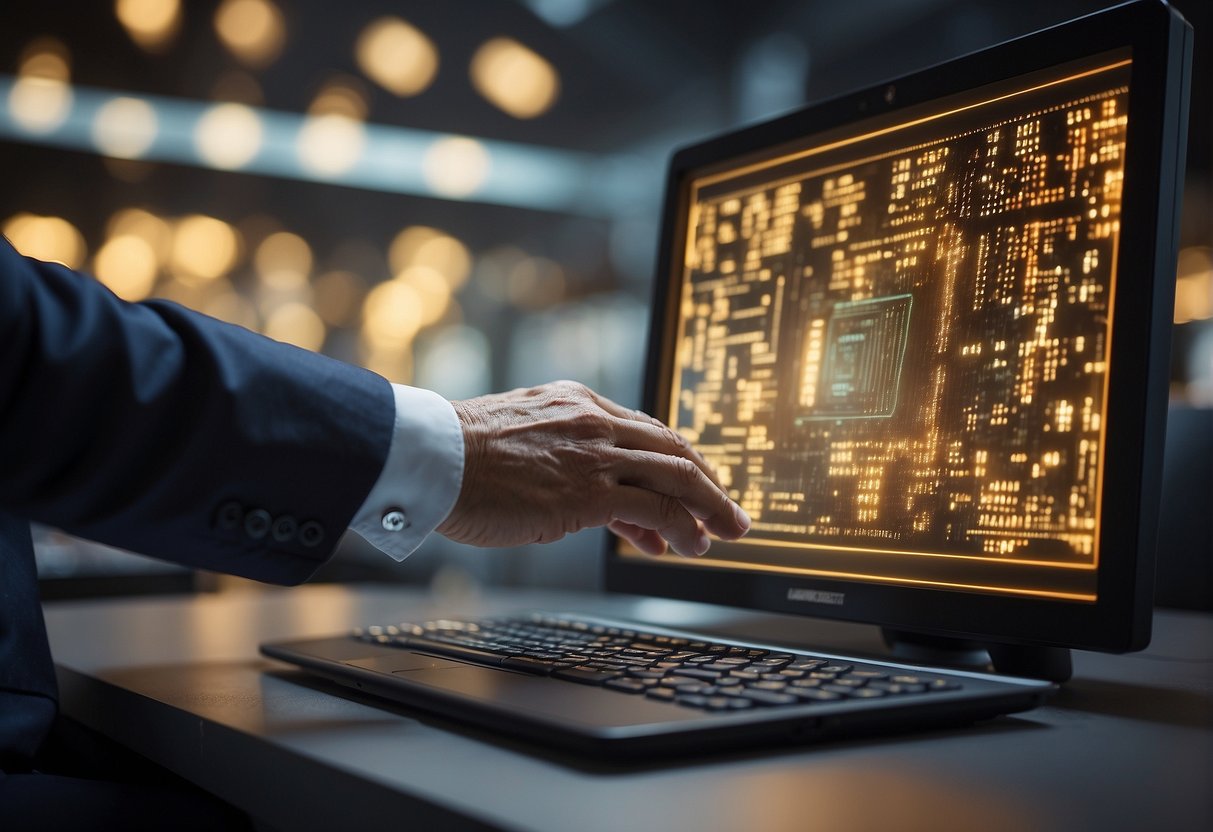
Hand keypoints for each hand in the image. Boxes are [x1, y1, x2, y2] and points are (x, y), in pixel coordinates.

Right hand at [436, 381, 749, 555]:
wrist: (432, 456)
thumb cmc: (460, 456)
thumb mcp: (522, 439)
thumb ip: (562, 458)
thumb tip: (587, 500)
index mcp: (579, 402)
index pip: (645, 431)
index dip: (676, 460)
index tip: (691, 485)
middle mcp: (596, 420)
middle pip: (674, 448)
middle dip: (709, 482)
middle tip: (729, 508)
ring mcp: (596, 454)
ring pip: (678, 475)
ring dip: (711, 506)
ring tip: (729, 530)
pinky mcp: (590, 491)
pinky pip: (657, 508)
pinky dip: (682, 527)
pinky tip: (690, 544)